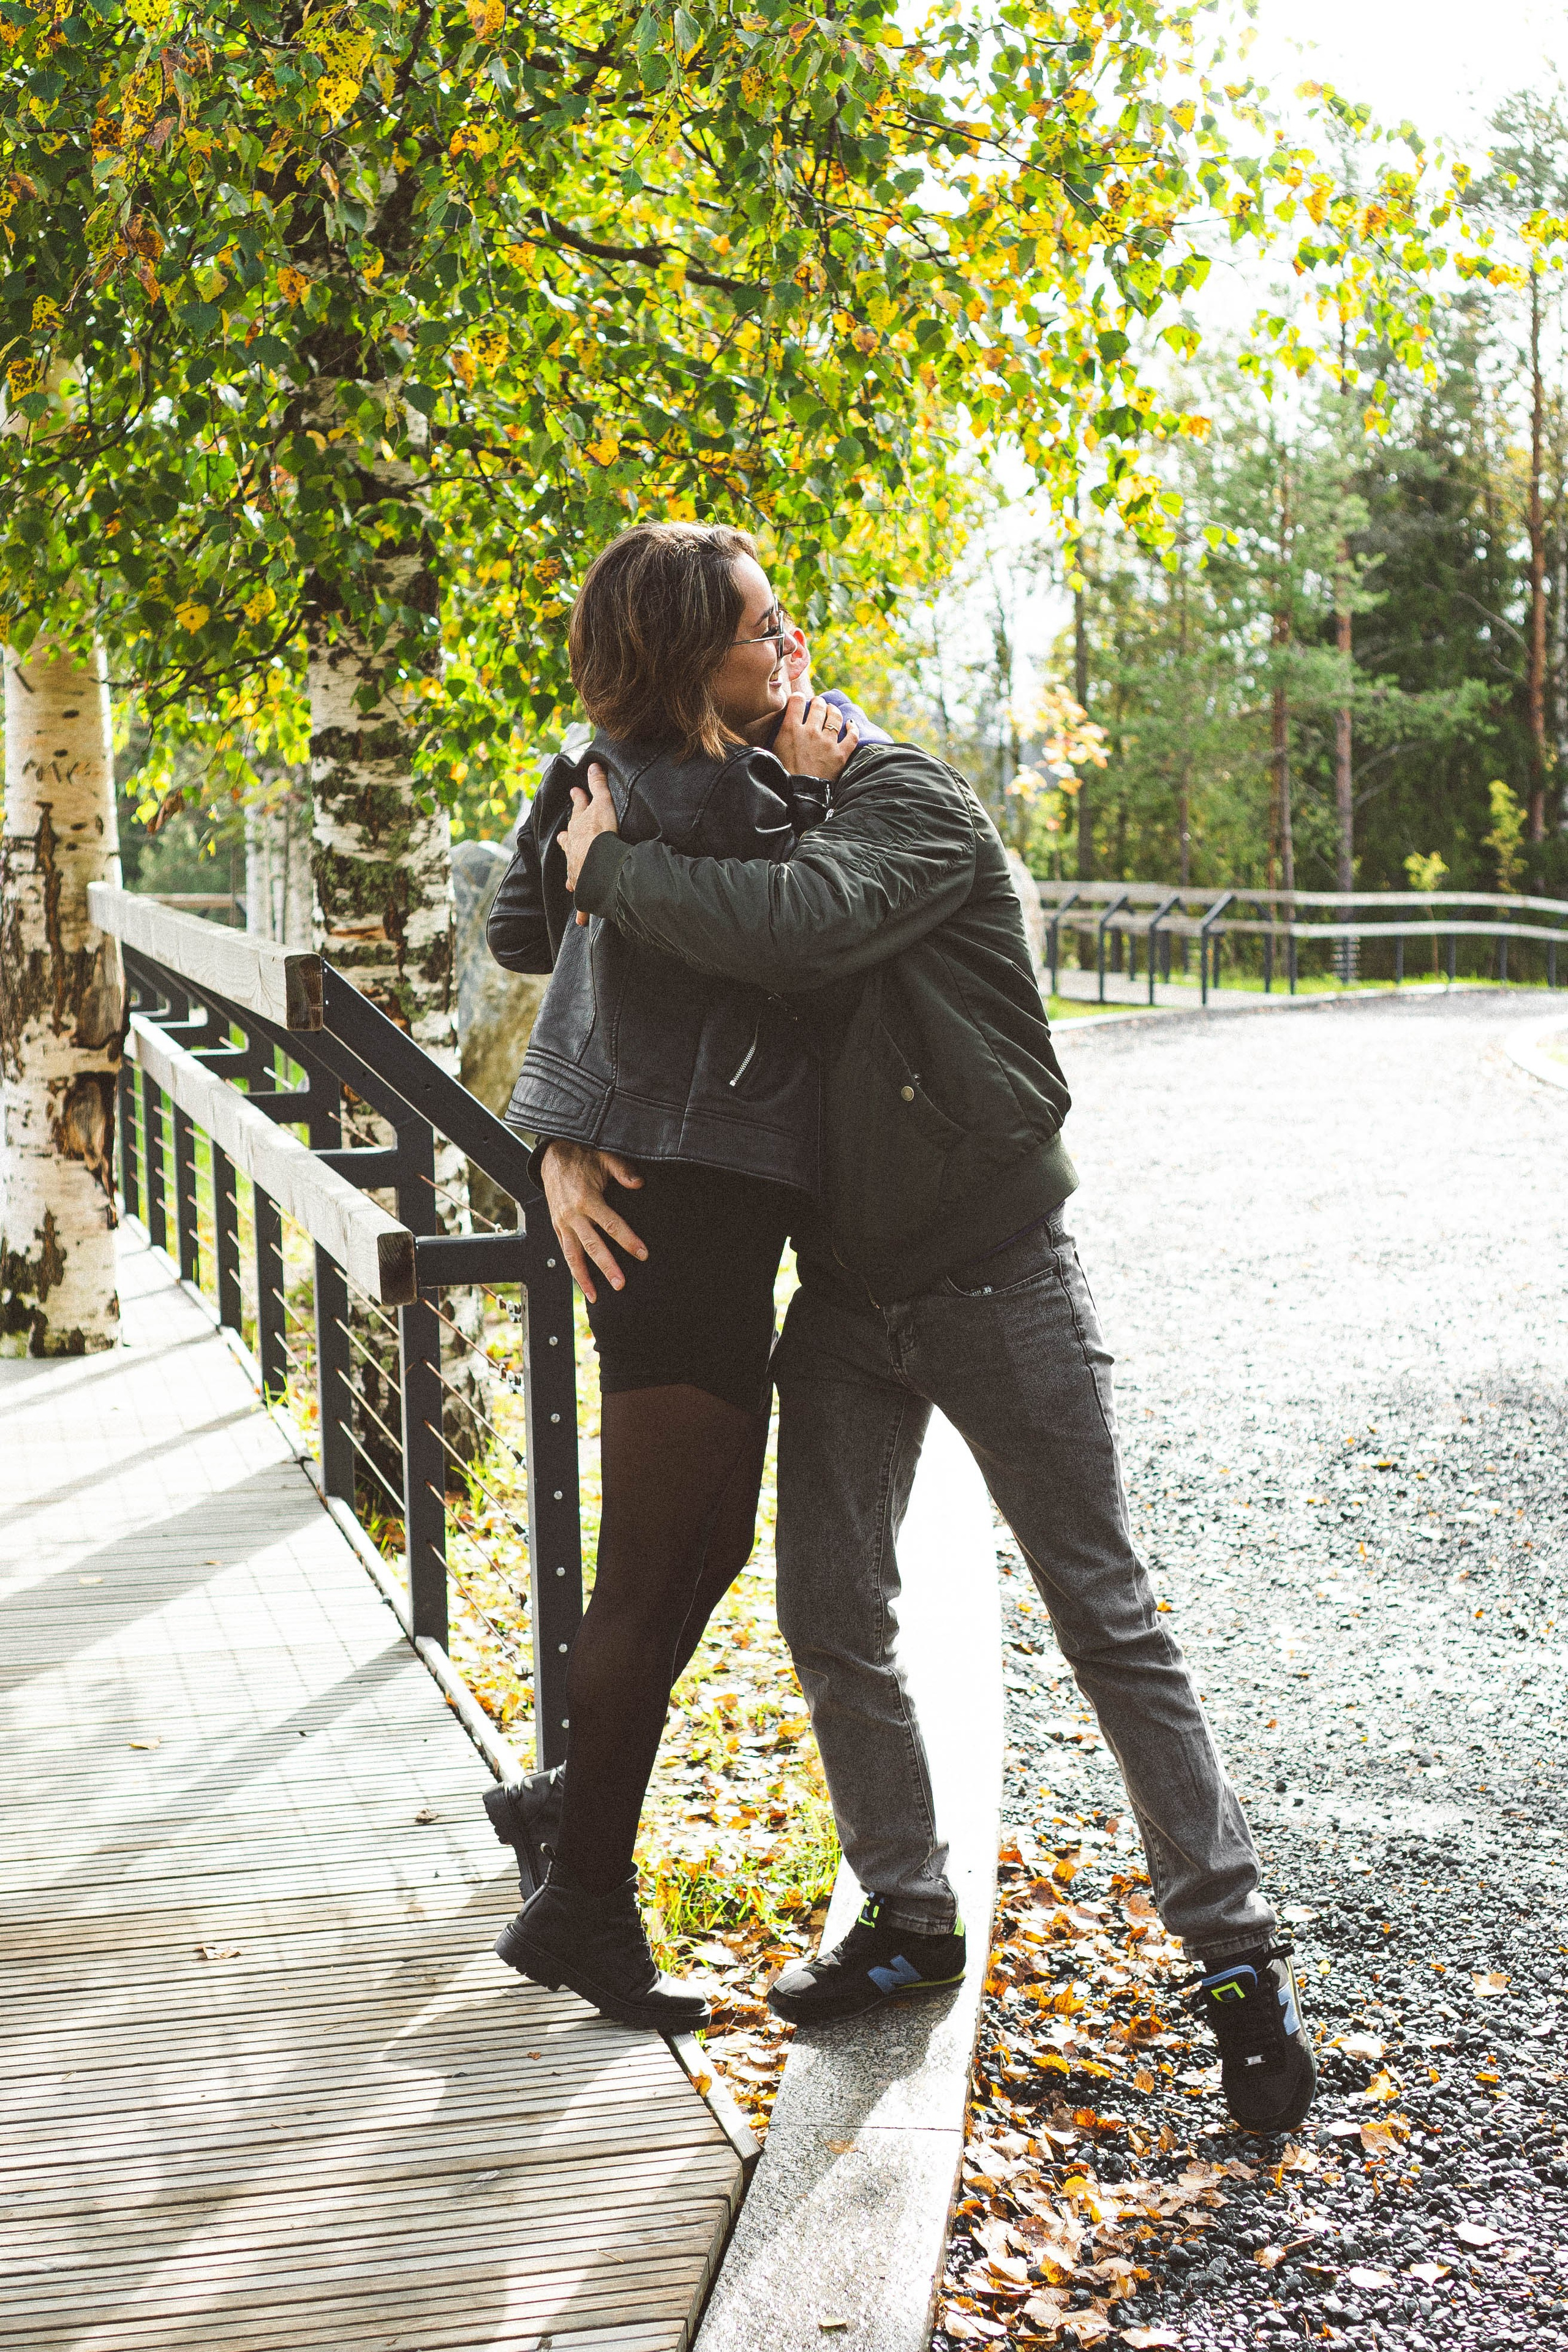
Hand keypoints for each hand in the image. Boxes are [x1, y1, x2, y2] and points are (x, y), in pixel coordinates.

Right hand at [538, 1139, 645, 1302]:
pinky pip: (564, 1251)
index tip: (643, 1254)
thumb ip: (622, 1171)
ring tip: (596, 1297)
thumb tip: (639, 1183)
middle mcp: (573, 1214)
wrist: (552, 1156)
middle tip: (621, 1284)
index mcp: (587, 1198)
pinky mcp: (556, 1226)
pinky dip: (573, 1269)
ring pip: (573, 1255)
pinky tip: (583, 1283)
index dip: (628, 1240)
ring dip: (584, 1277)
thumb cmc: (583, 1157)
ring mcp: (562, 1222)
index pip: (611, 1224)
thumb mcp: (604, 1157)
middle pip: (592, 1245)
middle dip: (607, 1266)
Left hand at [558, 761, 619, 926]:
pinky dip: (583, 912)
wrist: (599, 864)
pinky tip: (582, 922)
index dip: (578, 801)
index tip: (575, 793)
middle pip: (568, 842)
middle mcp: (574, 850)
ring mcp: (578, 871)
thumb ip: (598, 785)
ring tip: (569, 883)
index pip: (578, 811)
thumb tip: (593, 764)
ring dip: (572, 877)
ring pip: (573, 873)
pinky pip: (584, 904)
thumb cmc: (601, 834)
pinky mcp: (585, 890)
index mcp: (579, 829)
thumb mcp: (602, 804)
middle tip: (563, 837)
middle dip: (567, 839)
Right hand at [772, 692, 858, 783]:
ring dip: (833, 710)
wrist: (798, 796)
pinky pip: (852, 736)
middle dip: (818, 702)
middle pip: (818, 705)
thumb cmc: (782, 775)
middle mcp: (811, 731)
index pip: (797, 700)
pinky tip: (851, 724)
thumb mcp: (773, 751)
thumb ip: (777, 734)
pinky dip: (853, 728)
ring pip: (835, 716)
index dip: (799, 698)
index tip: (800, 700)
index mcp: (791, 729)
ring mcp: (827, 742)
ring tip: (832, 710)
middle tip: (817, 705)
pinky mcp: (840, 754)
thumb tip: (774, 726)